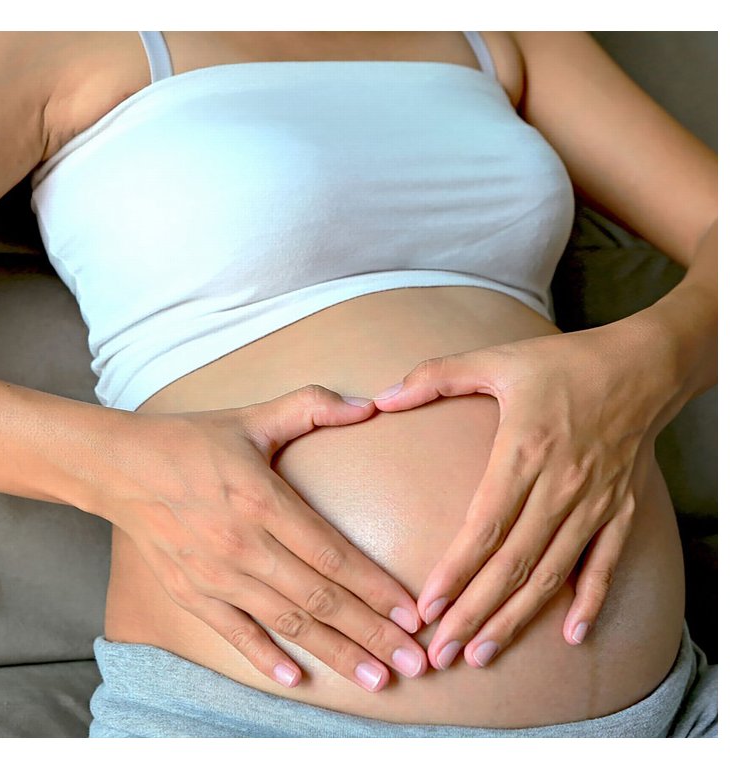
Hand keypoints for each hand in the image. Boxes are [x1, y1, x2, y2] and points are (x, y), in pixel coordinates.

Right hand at [96, 384, 427, 690]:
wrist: (118, 467)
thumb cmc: (188, 441)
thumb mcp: (251, 418)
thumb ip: (311, 407)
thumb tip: (370, 404)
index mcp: (262, 499)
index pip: (332, 553)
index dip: (376, 587)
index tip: (412, 614)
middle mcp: (242, 543)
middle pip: (320, 597)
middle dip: (373, 634)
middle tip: (415, 665)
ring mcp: (215, 573)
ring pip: (286, 621)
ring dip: (335, 653)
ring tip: (376, 680)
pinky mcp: (190, 592)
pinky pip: (233, 632)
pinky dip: (263, 656)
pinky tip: (295, 677)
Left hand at [372, 326, 669, 669]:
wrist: (643, 365)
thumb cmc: (563, 364)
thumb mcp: (495, 359)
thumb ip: (434, 377)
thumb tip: (379, 397)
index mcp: (524, 453)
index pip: (485, 527)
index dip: (456, 571)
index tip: (427, 607)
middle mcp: (560, 487)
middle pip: (513, 564)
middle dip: (475, 613)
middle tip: (441, 652)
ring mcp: (594, 503)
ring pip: (552, 574)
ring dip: (517, 619)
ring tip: (482, 654)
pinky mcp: (620, 510)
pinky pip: (604, 564)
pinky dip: (589, 601)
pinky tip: (570, 636)